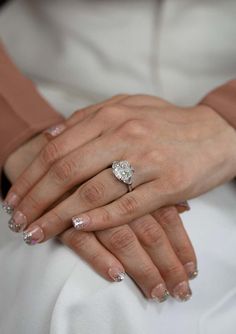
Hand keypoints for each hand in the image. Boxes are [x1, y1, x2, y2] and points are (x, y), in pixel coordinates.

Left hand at [4, 95, 235, 235]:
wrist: (215, 132)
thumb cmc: (168, 123)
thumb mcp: (129, 106)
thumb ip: (90, 116)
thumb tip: (52, 133)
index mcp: (112, 115)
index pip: (57, 149)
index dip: (30, 176)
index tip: (15, 199)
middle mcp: (126, 134)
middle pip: (66, 171)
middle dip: (36, 200)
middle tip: (17, 222)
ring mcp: (147, 160)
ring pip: (91, 192)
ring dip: (58, 216)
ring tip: (37, 233)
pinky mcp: (168, 185)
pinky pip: (127, 206)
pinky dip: (100, 219)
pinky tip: (78, 228)